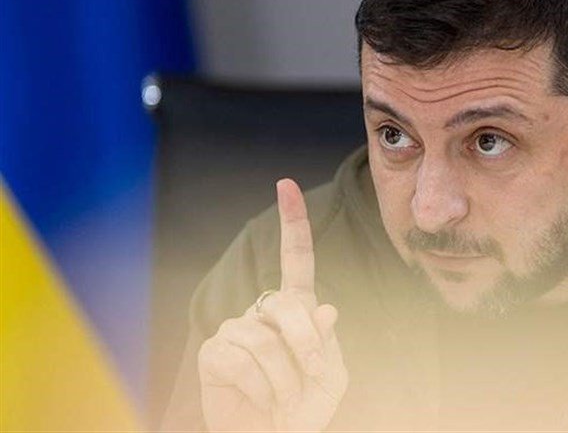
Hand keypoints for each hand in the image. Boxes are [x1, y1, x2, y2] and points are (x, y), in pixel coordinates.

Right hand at [198, 179, 348, 431]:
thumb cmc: (303, 406)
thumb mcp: (330, 376)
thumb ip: (328, 344)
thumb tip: (325, 309)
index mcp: (296, 309)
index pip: (296, 260)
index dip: (292, 223)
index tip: (286, 185)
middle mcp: (263, 311)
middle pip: (287, 305)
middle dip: (306, 343)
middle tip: (311, 377)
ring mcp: (235, 328)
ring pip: (263, 339)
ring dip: (284, 378)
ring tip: (283, 397)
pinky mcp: (214, 351)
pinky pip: (240, 360)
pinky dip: (260, 388)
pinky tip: (260, 399)